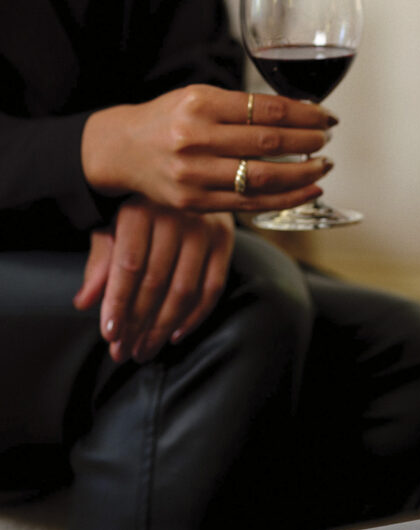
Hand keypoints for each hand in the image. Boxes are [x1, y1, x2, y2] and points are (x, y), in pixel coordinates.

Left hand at [73, 199, 235, 363]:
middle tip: (125, 352)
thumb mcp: (114, 228)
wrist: (188, 177)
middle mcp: (174, 218)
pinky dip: (195, 316)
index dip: (118, 303)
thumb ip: (100, 263)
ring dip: (163, 327)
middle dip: (138, 323)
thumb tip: (84, 303)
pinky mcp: (226, 242)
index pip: (127, 267)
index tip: (109, 334)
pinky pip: (212, 288)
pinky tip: (176, 334)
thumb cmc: (144, 209)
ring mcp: (204, 230)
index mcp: (138, 211)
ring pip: (184, 290)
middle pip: (155, 282)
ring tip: (146, 350)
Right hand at [80, 84, 334, 214]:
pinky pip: (252, 204)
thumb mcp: (198, 98)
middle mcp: (194, 138)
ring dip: (304, 173)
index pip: (266, 109)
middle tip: (327, 139)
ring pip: (264, 177)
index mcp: (199, 104)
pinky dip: (288, 199)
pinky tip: (310, 190)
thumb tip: (300, 111)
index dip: (305, 114)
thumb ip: (241, 106)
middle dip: (308, 141)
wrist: (120, 150)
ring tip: (323, 164)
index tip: (326, 116)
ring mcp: (194, 174)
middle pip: (268, 143)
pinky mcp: (196, 202)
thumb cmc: (168, 121)